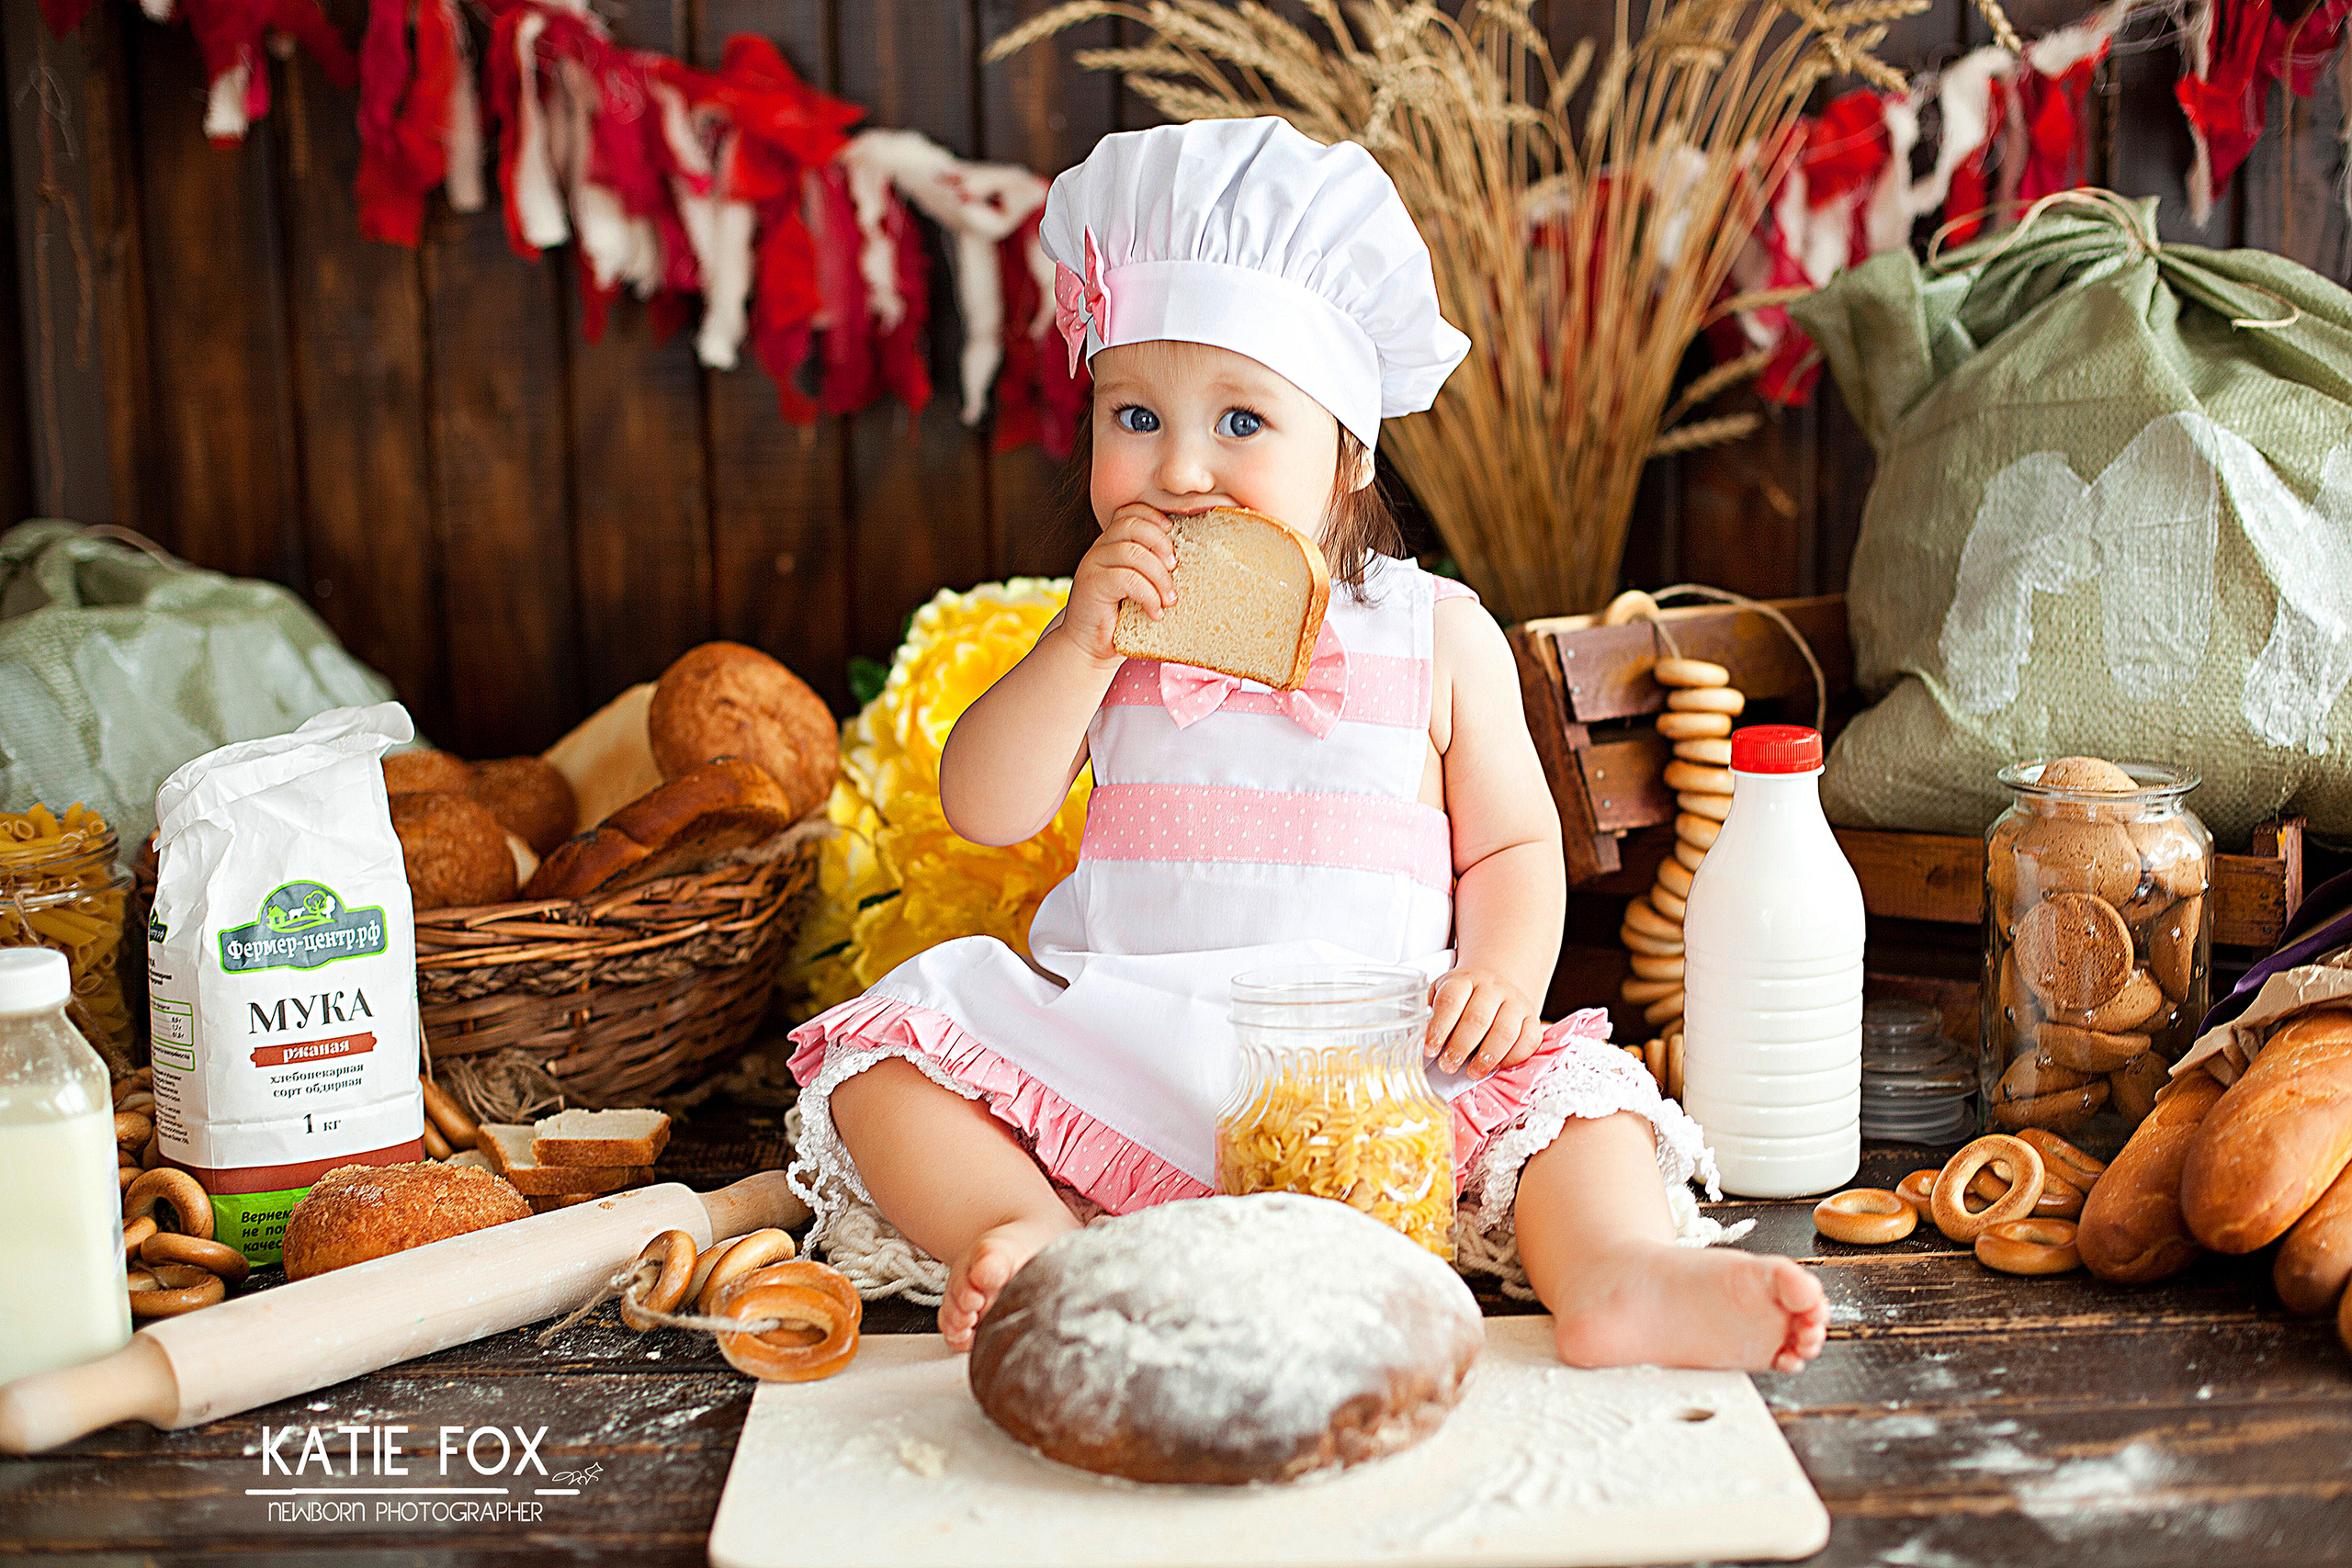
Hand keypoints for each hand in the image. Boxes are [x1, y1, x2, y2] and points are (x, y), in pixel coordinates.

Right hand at [1059, 504, 1175, 664]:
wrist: (1090, 648)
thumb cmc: (1123, 619)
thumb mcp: (1142, 588)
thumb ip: (1155, 569)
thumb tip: (1192, 559)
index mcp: (1112, 543)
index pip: (1131, 512)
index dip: (1154, 517)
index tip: (1174, 535)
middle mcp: (1099, 548)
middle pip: (1132, 525)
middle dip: (1161, 543)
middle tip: (1176, 569)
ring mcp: (1092, 564)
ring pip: (1132, 551)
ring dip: (1159, 576)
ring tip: (1170, 600)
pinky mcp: (1091, 584)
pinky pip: (1126, 578)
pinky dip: (1147, 594)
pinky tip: (1154, 612)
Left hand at [1426, 968, 1542, 1077]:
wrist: (1497, 982)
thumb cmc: (1464, 997)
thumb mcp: (1442, 993)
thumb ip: (1431, 1013)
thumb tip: (1416, 1043)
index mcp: (1464, 980)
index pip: (1450, 1001)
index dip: (1439, 1028)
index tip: (1430, 1050)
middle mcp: (1492, 988)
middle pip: (1477, 1018)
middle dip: (1460, 1047)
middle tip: (1448, 1066)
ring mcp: (1515, 1002)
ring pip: (1505, 1032)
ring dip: (1487, 1058)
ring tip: (1472, 1073)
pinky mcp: (1533, 1018)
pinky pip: (1529, 1040)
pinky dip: (1513, 1058)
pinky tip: (1497, 1066)